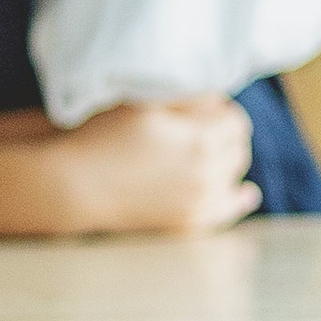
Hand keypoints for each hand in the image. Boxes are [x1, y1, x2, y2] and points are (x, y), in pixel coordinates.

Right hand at [61, 96, 258, 235]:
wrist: (76, 186)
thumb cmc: (104, 137)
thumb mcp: (145, 102)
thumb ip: (187, 96)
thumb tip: (218, 96)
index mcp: (201, 142)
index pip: (236, 122)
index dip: (221, 112)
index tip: (206, 108)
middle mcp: (207, 176)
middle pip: (239, 151)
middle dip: (227, 137)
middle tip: (206, 128)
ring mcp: (198, 204)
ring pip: (233, 179)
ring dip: (228, 163)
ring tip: (214, 153)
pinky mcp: (186, 224)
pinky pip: (225, 212)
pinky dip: (237, 200)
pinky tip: (244, 193)